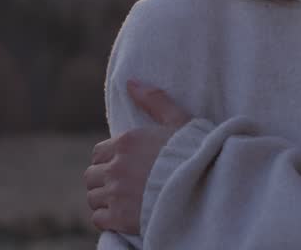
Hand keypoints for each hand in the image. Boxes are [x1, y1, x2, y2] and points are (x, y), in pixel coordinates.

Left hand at [84, 80, 192, 233]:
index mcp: (127, 141)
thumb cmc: (197, 153)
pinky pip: (98, 219)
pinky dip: (107, 219)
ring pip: (93, 197)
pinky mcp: (119, 218)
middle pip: (91, 176)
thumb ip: (154, 100)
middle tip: (122, 186)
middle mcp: (116, 166)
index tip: (124, 167)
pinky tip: (124, 216)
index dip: (110, 160)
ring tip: (123, 201)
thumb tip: (131, 82)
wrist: (209, 187)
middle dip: (104, 180)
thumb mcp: (179, 121)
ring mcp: (116, 193)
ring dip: (105, 200)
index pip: (98, 153)